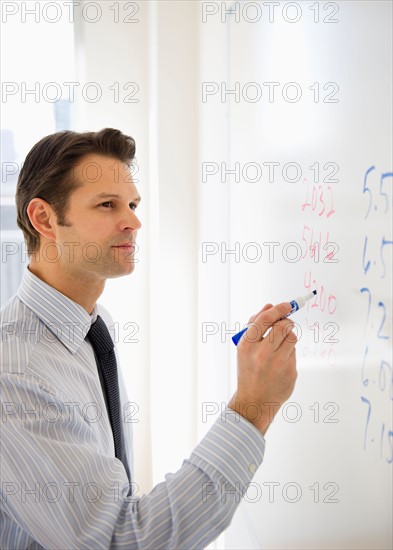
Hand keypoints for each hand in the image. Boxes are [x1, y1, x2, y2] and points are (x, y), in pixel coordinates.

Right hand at [227, 302, 297, 434]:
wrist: (254, 400)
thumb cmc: (249, 370)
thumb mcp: (245, 348)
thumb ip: (255, 325)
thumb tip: (269, 305)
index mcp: (247, 345)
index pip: (265, 319)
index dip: (278, 309)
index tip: (286, 305)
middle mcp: (262, 354)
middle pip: (283, 326)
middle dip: (287, 322)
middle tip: (286, 324)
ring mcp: (278, 364)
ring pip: (292, 337)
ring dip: (288, 337)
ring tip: (280, 345)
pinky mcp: (290, 371)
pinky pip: (294, 353)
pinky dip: (289, 353)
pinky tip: (280, 363)